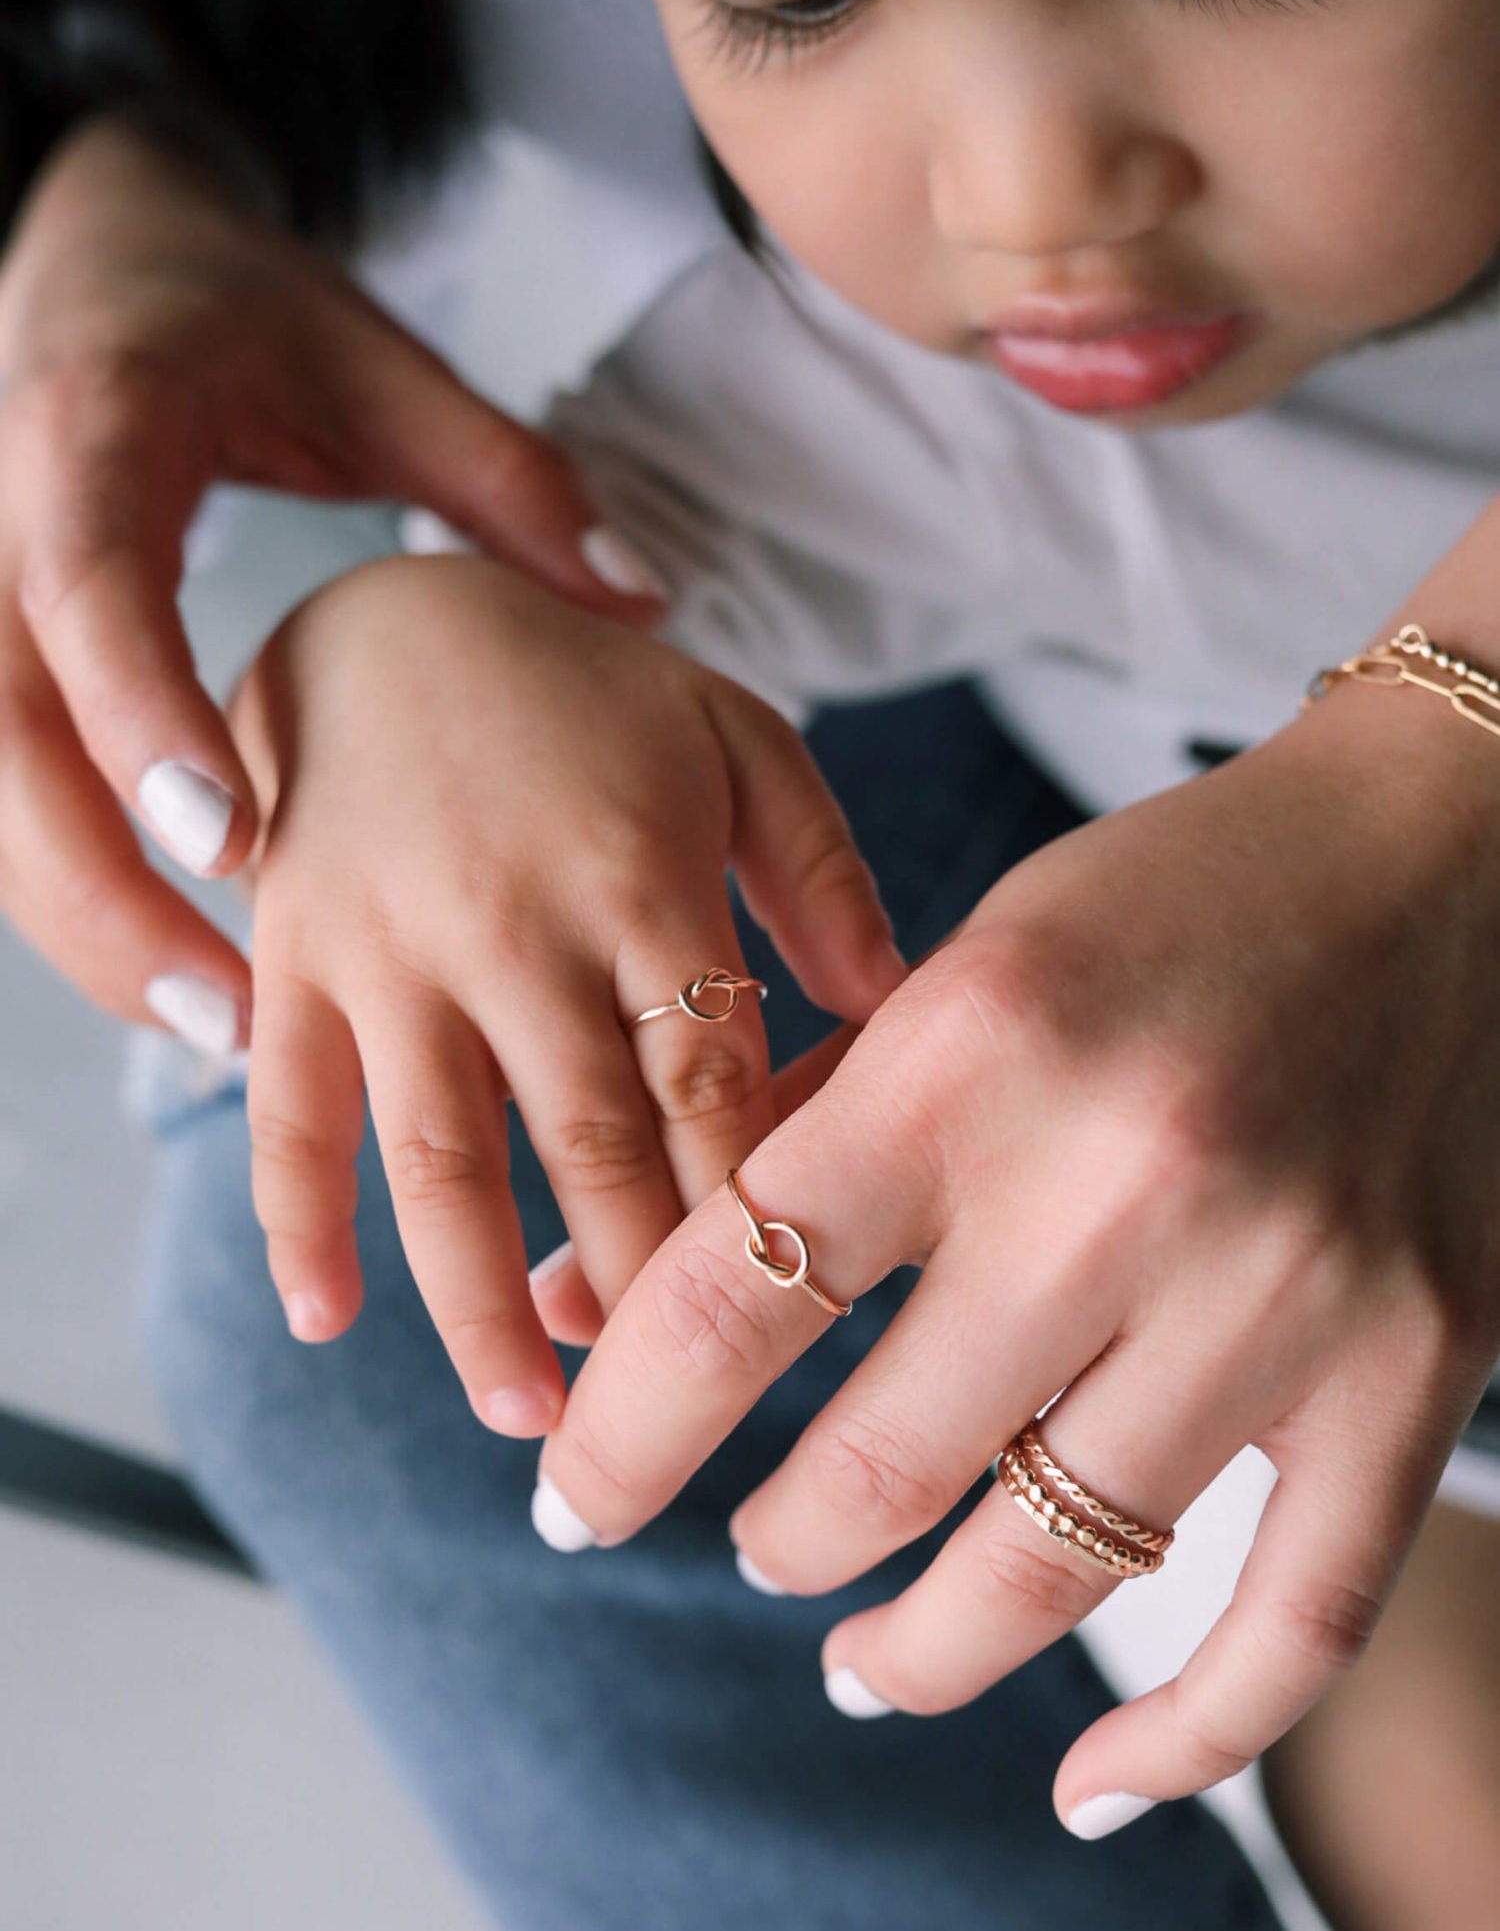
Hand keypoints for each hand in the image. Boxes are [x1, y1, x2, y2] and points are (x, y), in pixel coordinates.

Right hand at [0, 113, 666, 1051]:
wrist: (100, 269)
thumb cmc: (241, 315)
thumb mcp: (370, 367)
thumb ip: (499, 476)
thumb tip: (641, 600)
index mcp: (96, 439)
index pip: (92, 591)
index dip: (144, 721)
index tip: (233, 843)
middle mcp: (8, 534)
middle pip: (5, 748)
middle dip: (99, 895)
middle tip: (229, 1016)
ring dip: (95, 930)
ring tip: (229, 1032)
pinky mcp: (5, 670)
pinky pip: (18, 810)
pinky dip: (94, 901)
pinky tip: (200, 975)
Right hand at [227, 553, 907, 1435]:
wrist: (389, 620)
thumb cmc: (588, 696)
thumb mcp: (735, 738)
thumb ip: (821, 868)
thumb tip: (891, 1009)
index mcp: (641, 875)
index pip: (704, 1081)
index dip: (745, 1213)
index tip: (793, 1327)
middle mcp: (512, 924)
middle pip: (584, 1144)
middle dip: (633, 1293)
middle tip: (681, 1425)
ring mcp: (389, 948)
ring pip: (435, 1160)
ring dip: (475, 1303)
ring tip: (529, 1421)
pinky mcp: (293, 959)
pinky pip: (286, 1110)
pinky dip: (291, 1222)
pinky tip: (322, 1323)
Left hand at [531, 674, 1499, 1830]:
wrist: (1423, 860)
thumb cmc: (1154, 907)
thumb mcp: (940, 981)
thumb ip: (767, 1142)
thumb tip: (572, 1302)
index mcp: (974, 1053)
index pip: (734, 1299)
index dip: (621, 1433)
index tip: (579, 1494)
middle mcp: (1125, 1179)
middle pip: (878, 1466)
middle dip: (772, 1541)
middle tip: (751, 1547)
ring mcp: (1286, 1288)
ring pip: (1057, 1567)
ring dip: (923, 1648)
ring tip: (867, 1656)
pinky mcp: (1416, 1363)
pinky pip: (1297, 1622)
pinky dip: (1185, 1739)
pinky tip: (1089, 1782)